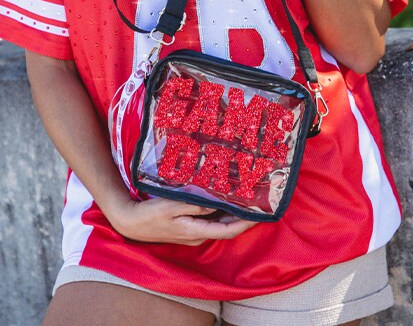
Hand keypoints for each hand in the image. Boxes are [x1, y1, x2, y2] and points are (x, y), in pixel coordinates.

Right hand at [109, 196, 257, 245]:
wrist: (131, 222)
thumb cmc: (150, 214)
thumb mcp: (172, 206)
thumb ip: (195, 206)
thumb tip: (216, 204)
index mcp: (195, 231)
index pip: (227, 231)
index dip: (245, 224)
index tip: (260, 214)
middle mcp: (197, 236)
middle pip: (225, 228)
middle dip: (242, 217)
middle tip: (255, 201)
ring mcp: (192, 233)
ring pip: (217, 224)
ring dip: (230, 213)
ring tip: (242, 197)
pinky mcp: (187, 228)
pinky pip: (208, 221)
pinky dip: (218, 212)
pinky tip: (220, 199)